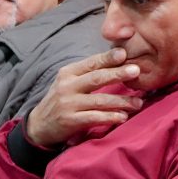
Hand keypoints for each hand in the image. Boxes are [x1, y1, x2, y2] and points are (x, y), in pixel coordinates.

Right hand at [24, 48, 141, 147]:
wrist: (40, 125)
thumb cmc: (61, 100)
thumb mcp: (68, 82)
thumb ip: (87, 73)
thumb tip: (117, 61)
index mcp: (68, 73)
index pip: (91, 63)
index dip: (107, 58)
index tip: (124, 53)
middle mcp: (67, 86)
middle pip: (96, 78)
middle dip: (118, 73)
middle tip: (136, 70)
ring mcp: (68, 104)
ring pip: (99, 100)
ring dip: (121, 101)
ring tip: (138, 103)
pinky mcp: (70, 121)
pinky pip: (94, 117)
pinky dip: (110, 117)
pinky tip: (122, 117)